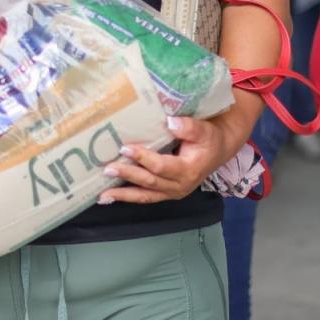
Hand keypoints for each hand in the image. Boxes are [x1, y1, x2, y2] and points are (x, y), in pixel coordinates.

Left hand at [97, 116, 229, 204]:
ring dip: (123, 195)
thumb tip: (171, 122)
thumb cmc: (208, 138)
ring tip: (102, 195)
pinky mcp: (166, 193)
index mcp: (188, 170)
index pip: (161, 166)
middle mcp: (180, 185)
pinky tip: (110, 197)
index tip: (124, 148)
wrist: (217, 150)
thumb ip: (189, 127)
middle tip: (108, 168)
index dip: (142, 158)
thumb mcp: (204, 130)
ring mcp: (172, 192)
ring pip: (145, 195)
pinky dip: (128, 197)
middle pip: (149, 182)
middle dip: (128, 176)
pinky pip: (146, 197)